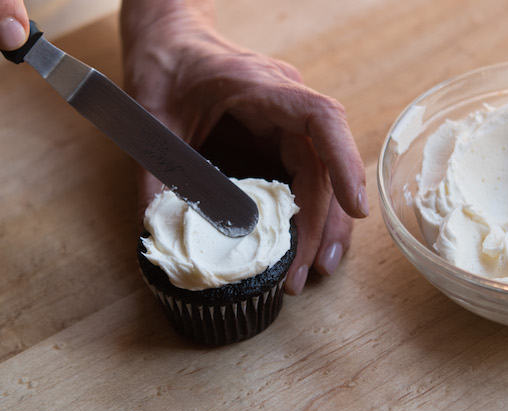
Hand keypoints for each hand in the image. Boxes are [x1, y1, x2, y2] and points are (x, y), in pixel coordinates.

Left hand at [121, 0, 368, 294]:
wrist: (168, 41)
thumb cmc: (164, 68)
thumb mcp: (151, 119)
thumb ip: (156, 173)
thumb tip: (158, 235)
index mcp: (259, 87)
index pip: (320, 118)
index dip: (344, 163)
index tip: (355, 208)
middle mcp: (284, 104)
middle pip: (321, 165)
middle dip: (319, 223)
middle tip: (306, 273)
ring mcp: (284, 122)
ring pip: (319, 176)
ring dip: (321, 224)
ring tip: (315, 270)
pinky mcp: (276, 139)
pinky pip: (302, 177)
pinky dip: (304, 213)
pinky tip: (301, 246)